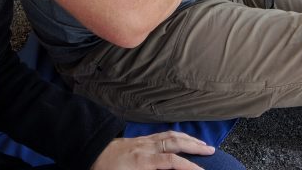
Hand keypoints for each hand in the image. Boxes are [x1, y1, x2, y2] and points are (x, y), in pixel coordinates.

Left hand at [90, 131, 214, 169]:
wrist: (90, 152)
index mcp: (141, 161)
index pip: (171, 162)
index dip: (188, 166)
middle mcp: (144, 147)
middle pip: (174, 143)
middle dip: (194, 146)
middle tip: (211, 150)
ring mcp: (142, 141)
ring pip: (169, 135)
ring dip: (188, 138)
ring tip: (202, 143)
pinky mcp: (139, 138)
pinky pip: (162, 134)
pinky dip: (176, 135)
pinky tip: (182, 138)